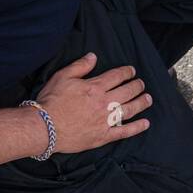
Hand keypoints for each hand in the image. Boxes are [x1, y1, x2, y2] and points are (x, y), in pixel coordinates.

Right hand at [34, 53, 150, 153]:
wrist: (44, 127)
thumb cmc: (51, 101)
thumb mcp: (62, 77)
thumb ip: (80, 66)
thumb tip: (93, 56)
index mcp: (95, 87)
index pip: (117, 76)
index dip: (127, 72)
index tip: (132, 71)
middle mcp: (104, 103)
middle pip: (127, 91)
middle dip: (137, 86)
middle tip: (141, 84)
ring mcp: (105, 120)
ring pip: (129, 109)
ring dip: (141, 103)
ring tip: (148, 99)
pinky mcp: (103, 136)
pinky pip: (124, 132)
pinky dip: (136, 128)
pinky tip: (145, 123)